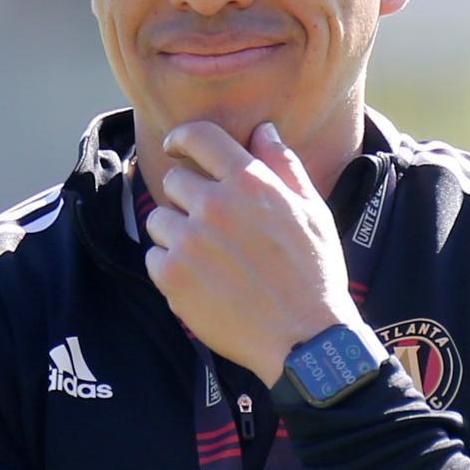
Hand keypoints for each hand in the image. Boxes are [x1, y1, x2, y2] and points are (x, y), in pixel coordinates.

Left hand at [144, 121, 361, 384]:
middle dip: (187, 198)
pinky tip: (202, 283)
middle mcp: (215, 205)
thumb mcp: (311, 211)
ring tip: (208, 259)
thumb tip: (262, 130)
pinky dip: (171, 269)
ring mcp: (189, 241)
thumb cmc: (314, 275)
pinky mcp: (172, 277)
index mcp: (250, 182)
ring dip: (176, 234)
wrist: (305, 339)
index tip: (176, 148)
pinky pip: (154, 258)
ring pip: (159, 220)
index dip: (182, 139)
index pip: (199, 137)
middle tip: (211, 226)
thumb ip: (283, 166)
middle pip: (174, 181)